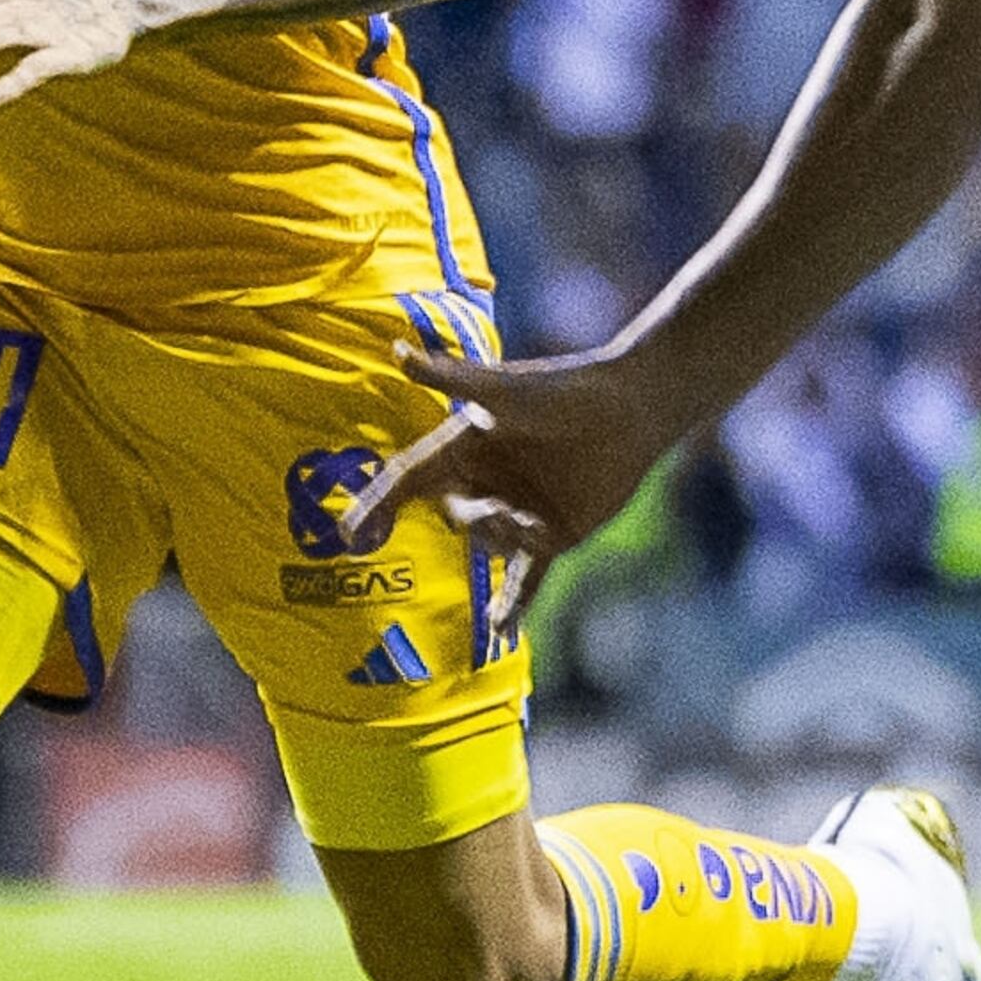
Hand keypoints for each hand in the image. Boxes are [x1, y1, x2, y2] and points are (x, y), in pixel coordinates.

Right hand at [340, 340, 684, 621]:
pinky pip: (523, 578)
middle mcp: (483, 481)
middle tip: (507, 513)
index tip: (348, 538)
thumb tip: (396, 349)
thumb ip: (450, 377)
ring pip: (489, 545)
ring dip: (506, 540)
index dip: (376, 507)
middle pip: (454, 517)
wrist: (631, 409)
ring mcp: (516, 510)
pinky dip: (513, 604)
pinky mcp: (551, 535)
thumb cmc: (564, 389)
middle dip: (475, 521)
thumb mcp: (502, 389)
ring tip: (535, 525)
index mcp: (462, 447)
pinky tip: (503, 631)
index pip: (406, 481)